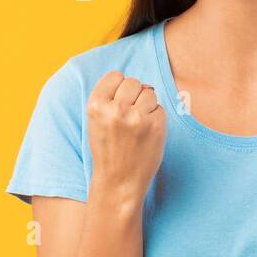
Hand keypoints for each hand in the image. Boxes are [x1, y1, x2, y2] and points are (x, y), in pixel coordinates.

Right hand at [86, 71, 166, 204]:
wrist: (119, 181)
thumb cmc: (109, 149)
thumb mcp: (98, 121)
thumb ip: (111, 99)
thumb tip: (142, 83)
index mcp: (96, 105)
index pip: (115, 76)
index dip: (119, 87)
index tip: (118, 103)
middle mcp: (115, 109)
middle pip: (133, 82)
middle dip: (134, 96)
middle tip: (130, 117)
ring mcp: (137, 117)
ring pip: (149, 93)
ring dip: (147, 105)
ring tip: (138, 126)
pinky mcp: (156, 125)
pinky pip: (160, 109)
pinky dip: (156, 118)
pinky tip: (147, 134)